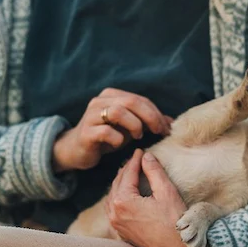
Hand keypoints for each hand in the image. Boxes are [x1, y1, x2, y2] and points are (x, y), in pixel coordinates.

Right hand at [52, 88, 173, 172]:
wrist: (76, 150)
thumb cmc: (107, 137)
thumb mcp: (130, 128)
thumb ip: (147, 122)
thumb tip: (171, 123)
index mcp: (112, 96)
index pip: (140, 99)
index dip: (156, 113)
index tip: (166, 128)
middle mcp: (100, 101)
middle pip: (131, 102)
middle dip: (149, 117)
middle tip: (157, 131)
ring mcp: (91, 116)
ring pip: (118, 112)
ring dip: (134, 125)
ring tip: (137, 137)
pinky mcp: (86, 133)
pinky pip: (105, 131)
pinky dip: (117, 138)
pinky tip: (119, 144)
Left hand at [105, 149, 209, 246]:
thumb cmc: (174, 223)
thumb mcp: (167, 192)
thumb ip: (154, 172)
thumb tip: (146, 157)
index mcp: (123, 201)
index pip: (127, 174)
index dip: (135, 160)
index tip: (140, 150)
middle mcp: (114, 213)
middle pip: (117, 184)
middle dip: (126, 170)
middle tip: (136, 159)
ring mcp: (116, 224)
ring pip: (112, 197)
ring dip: (121, 183)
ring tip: (131, 173)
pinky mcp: (120, 232)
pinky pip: (113, 210)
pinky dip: (119, 197)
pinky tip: (127, 194)